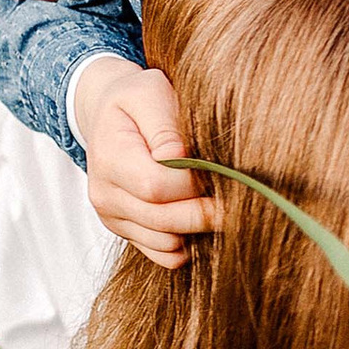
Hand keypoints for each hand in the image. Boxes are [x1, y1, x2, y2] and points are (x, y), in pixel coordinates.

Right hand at [78, 56, 217, 266]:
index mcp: (110, 158)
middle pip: (165, 221)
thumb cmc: (137, 99)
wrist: (109, 116)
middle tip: (242, 198)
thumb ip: (165, 126)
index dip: (197, 184)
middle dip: (207, 212)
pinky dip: (188, 245)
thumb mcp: (149, 93)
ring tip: (221, 203)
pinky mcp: (126, 232)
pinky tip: (202, 219)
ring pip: (167, 244)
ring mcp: (114, 218)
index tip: (226, 173)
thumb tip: (181, 158)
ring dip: (200, 230)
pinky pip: (163, 255)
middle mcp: (105, 195)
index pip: (158, 186)